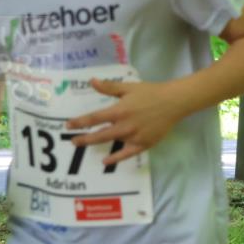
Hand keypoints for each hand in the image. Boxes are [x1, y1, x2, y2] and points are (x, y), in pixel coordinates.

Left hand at [66, 78, 183, 165]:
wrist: (174, 102)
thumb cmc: (151, 92)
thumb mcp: (129, 87)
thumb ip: (109, 87)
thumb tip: (91, 82)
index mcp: (120, 110)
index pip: (94, 118)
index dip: (80, 122)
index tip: (68, 125)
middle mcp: (125, 125)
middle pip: (99, 135)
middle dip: (84, 138)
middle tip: (73, 141)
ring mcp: (134, 136)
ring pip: (111, 143)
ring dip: (97, 144)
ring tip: (85, 144)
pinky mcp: (144, 144)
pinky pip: (127, 154)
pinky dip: (116, 158)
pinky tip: (106, 162)